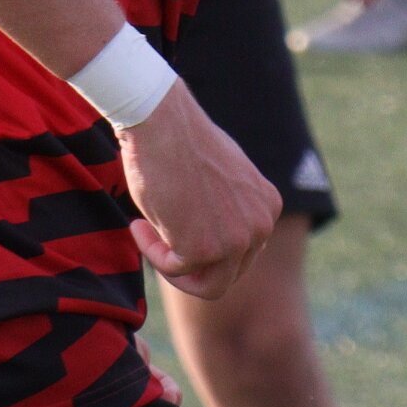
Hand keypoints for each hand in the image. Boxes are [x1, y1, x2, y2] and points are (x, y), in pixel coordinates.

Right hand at [116, 82, 280, 299]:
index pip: (244, 253)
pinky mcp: (205, 248)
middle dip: (193, 264)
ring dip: (173, 266)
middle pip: (229, 275)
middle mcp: (261, 226)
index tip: (179, 228)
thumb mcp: (221, 176)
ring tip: (148, 233)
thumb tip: (215, 231)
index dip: (208, 249)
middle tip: (160, 239)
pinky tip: (139, 224)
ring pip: (208, 286)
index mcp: (268, 207)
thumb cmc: (181, 141)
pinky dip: (152, 253)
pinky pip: (174, 270)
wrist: (161, 120)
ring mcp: (236, 240)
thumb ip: (228, 207)